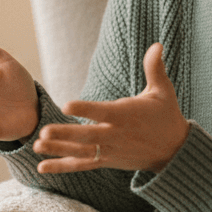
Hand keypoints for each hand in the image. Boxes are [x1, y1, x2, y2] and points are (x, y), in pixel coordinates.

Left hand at [34, 43, 189, 173]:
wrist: (174, 151)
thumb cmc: (166, 116)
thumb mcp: (163, 92)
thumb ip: (154, 69)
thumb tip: (157, 44)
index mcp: (126, 115)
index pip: (102, 112)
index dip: (85, 109)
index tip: (66, 105)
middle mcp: (116, 134)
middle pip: (88, 136)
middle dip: (65, 134)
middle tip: (43, 132)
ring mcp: (110, 150)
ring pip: (81, 152)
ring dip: (58, 150)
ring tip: (36, 146)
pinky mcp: (106, 161)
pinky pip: (82, 165)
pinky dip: (62, 167)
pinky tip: (41, 167)